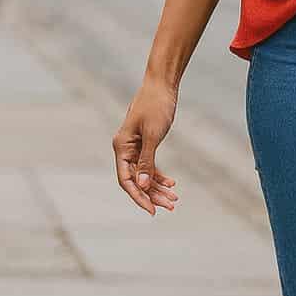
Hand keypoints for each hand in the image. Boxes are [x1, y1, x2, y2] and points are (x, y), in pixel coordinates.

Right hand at [112, 79, 179, 214]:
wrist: (162, 85)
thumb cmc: (156, 106)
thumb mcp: (153, 135)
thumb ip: (146, 161)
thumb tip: (141, 185)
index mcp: (122, 147)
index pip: (126, 180)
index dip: (138, 197)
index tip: (152, 210)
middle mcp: (125, 149)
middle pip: (136, 180)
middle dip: (152, 195)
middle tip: (171, 206)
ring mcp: (134, 147)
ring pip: (143, 174)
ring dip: (157, 187)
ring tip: (174, 198)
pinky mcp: (144, 143)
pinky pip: (148, 165)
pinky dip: (159, 175)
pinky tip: (171, 183)